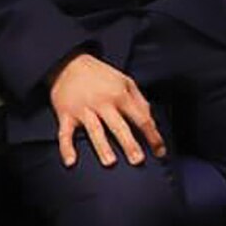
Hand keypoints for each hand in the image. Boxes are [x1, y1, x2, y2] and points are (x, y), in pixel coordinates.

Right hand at [48, 52, 164, 169]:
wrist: (69, 63)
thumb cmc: (101, 76)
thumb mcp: (125, 81)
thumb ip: (140, 101)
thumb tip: (151, 121)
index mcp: (120, 95)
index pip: (140, 118)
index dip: (152, 135)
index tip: (160, 152)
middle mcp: (102, 102)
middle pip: (118, 125)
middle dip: (128, 143)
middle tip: (138, 160)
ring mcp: (83, 109)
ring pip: (94, 130)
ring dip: (102, 146)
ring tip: (110, 162)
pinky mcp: (65, 114)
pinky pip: (65, 133)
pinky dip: (66, 148)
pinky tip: (70, 161)